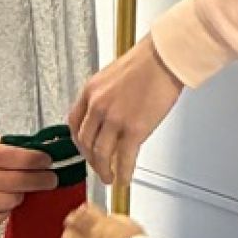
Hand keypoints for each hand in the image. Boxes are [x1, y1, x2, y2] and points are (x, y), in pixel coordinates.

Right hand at [0, 131, 55, 226]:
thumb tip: (26, 149)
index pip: (7, 156)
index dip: (33, 160)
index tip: (47, 161)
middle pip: (8, 182)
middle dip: (35, 181)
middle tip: (50, 179)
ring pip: (2, 204)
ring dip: (20, 197)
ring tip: (25, 190)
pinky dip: (3, 212)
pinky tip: (7, 203)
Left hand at [61, 203, 143, 237]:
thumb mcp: (126, 223)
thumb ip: (112, 219)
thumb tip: (106, 219)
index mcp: (99, 222)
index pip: (84, 210)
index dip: (83, 208)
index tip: (85, 209)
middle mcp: (89, 236)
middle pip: (70, 224)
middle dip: (71, 221)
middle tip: (74, 220)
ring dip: (69, 236)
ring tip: (72, 236)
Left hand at [68, 36, 182, 185]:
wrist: (163, 59)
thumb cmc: (145, 63)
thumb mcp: (111, 77)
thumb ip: (103, 98)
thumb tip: (106, 118)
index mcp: (90, 91)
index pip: (74, 123)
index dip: (78, 141)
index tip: (84, 149)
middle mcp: (97, 105)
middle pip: (85, 142)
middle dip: (91, 160)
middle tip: (98, 167)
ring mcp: (114, 118)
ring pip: (100, 154)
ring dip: (103, 170)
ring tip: (109, 177)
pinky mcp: (134, 129)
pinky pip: (124, 158)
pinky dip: (123, 172)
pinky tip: (125, 178)